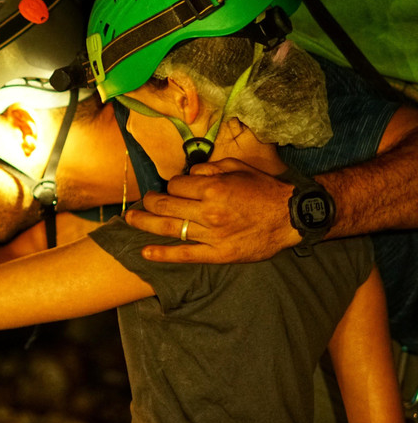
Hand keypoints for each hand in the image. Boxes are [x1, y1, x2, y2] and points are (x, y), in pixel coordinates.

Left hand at [122, 158, 298, 262]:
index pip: (175, 185)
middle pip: (165, 205)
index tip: (174, 187)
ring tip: (130, 219)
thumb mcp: (237, 167)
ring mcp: (212, 235)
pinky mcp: (218, 254)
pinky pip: (185, 255)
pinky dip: (163, 254)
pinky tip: (146, 252)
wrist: (292, 216)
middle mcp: (209, 212)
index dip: (171, 185)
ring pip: (170, 228)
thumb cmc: (264, 189)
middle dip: (150, 201)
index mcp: (213, 188)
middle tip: (144, 200)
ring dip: (145, 223)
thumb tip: (186, 174)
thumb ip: (208, 168)